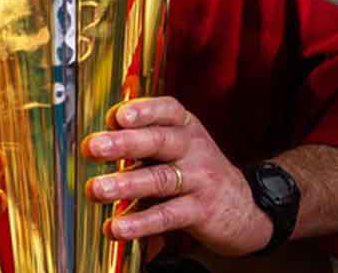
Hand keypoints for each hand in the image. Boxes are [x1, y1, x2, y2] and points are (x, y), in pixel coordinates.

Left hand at [84, 97, 270, 255]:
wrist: (243, 207)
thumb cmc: (196, 171)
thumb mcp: (178, 146)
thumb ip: (143, 139)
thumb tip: (97, 138)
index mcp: (185, 126)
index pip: (166, 110)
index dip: (143, 110)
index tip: (116, 116)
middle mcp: (193, 148)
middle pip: (159, 141)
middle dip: (124, 143)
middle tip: (94, 147)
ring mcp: (199, 178)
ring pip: (160, 179)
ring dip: (125, 184)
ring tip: (97, 189)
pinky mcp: (200, 210)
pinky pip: (168, 215)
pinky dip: (140, 222)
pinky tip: (116, 226)